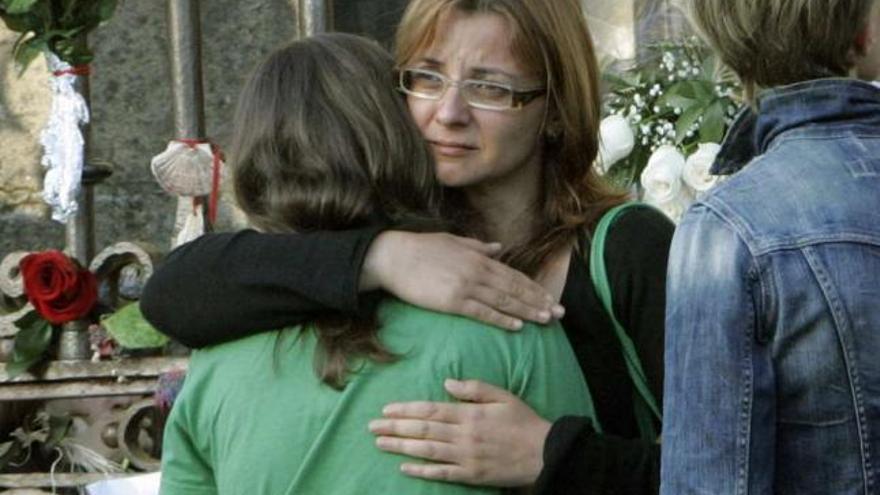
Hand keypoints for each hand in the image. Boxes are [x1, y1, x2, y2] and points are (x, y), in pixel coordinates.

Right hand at [361, 231, 563, 329]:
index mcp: (478, 257)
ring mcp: (466, 287)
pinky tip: (516, 326)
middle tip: (559, 314)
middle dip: (539, 302)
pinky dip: (501, 319)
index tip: (550, 298)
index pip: (513, 275)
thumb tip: (498, 247)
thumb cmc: (420, 248)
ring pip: (504, 301)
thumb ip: (478, 246)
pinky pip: (482, 312)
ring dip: (527, 312)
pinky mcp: (452, 301)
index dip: (534, 288)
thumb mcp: (453, 241)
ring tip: (546, 321)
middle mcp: (477, 271)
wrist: (393, 257)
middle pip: (515, 289)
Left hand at [369, 379, 552, 486]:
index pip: (430, 410)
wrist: (544, 452)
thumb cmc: (523, 422)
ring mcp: (466, 456)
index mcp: (470, 413)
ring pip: (427, 450)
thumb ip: (474, 388)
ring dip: (401, 447)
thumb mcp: (503, 396)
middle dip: (395, 427)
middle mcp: (464, 434)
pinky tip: (404, 468)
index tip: (386, 409)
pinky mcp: (471, 475)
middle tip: (372, 427)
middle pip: (423, 429)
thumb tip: (447, 383)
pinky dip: (422, 471)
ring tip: (380, 443)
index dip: (406, 409)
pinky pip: (442, 473)